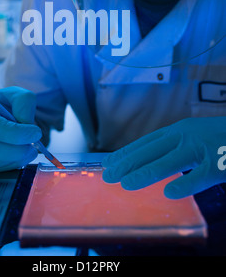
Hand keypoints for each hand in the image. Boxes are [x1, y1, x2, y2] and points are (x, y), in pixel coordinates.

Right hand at [0, 86, 41, 171]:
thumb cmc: (4, 104)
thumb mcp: (16, 95)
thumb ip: (24, 103)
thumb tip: (26, 123)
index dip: (17, 133)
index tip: (36, 133)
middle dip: (17, 150)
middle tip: (33, 146)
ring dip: (15, 159)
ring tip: (28, 150)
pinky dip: (8, 165)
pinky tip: (17, 156)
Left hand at [102, 117, 225, 198]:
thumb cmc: (221, 138)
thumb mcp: (196, 137)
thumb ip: (177, 148)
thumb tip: (154, 162)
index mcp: (181, 130)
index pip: (147, 142)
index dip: (127, 152)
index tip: (109, 162)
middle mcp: (187, 135)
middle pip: (151, 150)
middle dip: (128, 162)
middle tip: (108, 175)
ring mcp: (203, 148)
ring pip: (168, 161)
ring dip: (145, 172)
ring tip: (126, 184)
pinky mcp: (220, 163)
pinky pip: (200, 176)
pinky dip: (185, 184)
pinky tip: (170, 193)